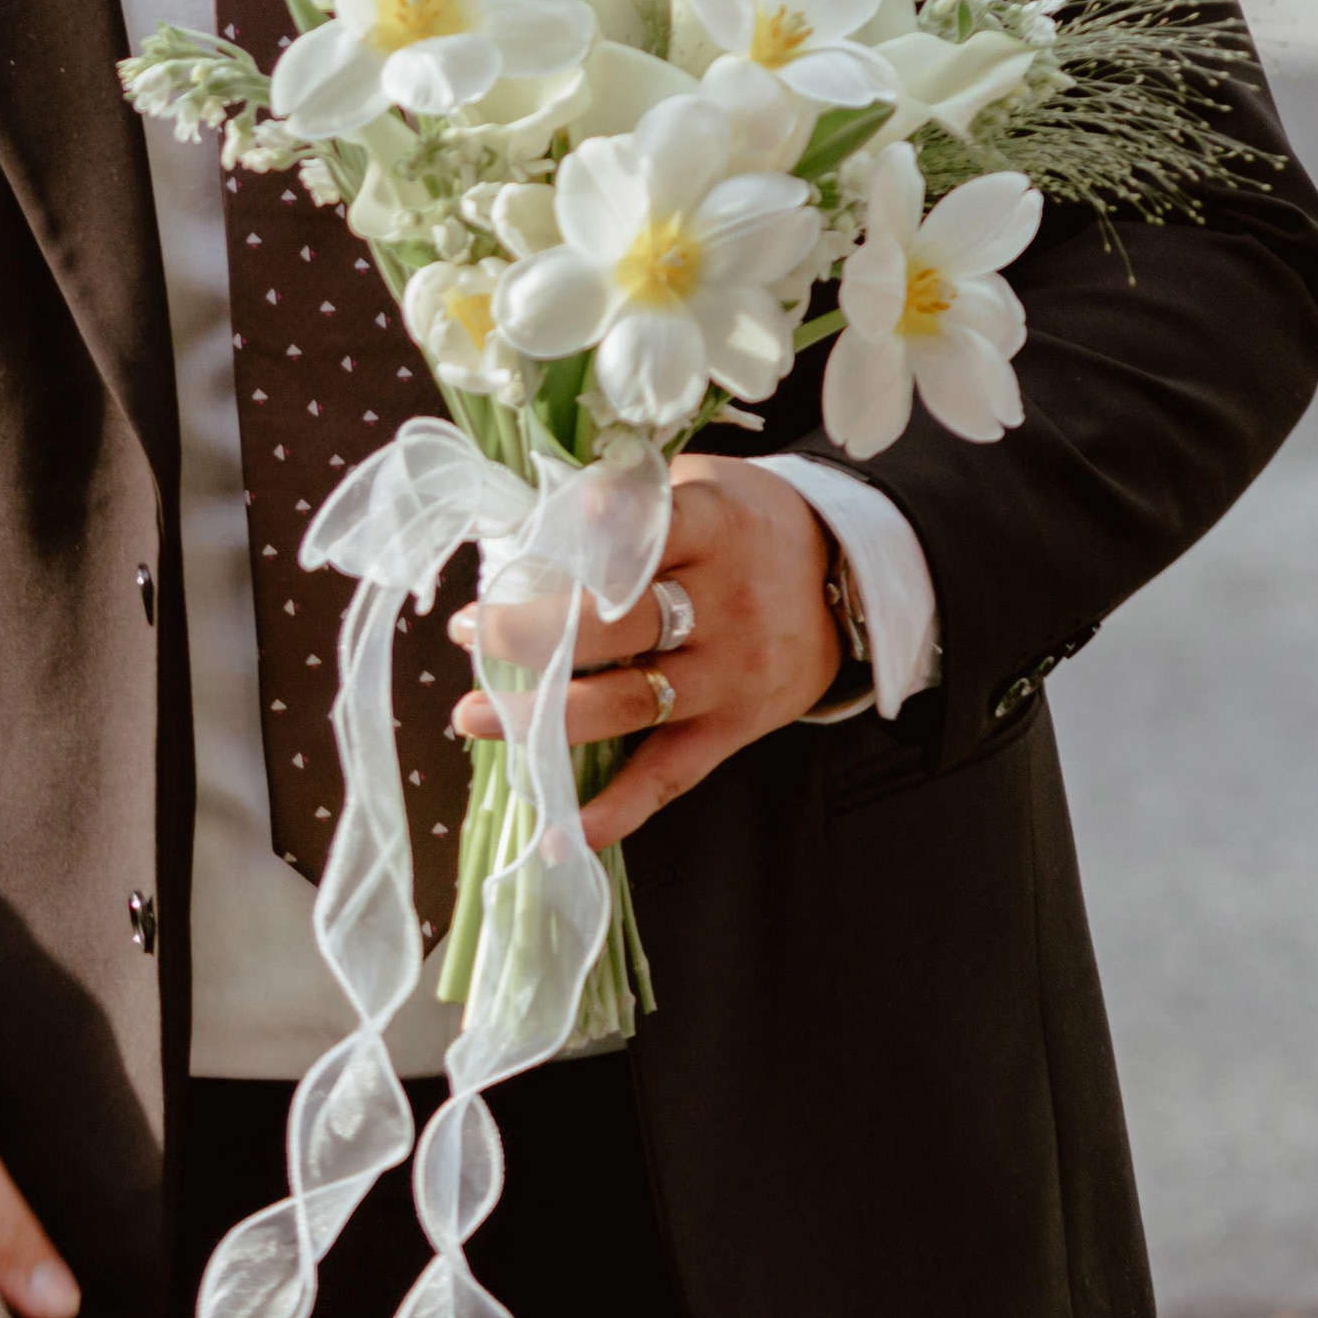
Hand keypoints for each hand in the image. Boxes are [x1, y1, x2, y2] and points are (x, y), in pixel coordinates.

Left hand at [451, 455, 842, 850]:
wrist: (848, 579)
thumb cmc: (749, 523)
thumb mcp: (702, 484)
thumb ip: (632, 500)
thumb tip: (532, 522)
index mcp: (714, 527)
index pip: (653, 528)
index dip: (597, 532)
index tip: (534, 543)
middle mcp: (725, 604)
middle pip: (619, 626)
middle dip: (532, 633)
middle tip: (468, 633)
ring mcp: (730, 674)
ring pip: (629, 703)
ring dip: (545, 718)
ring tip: (474, 716)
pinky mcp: (735, 728)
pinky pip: (670, 775)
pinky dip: (617, 811)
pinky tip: (563, 832)